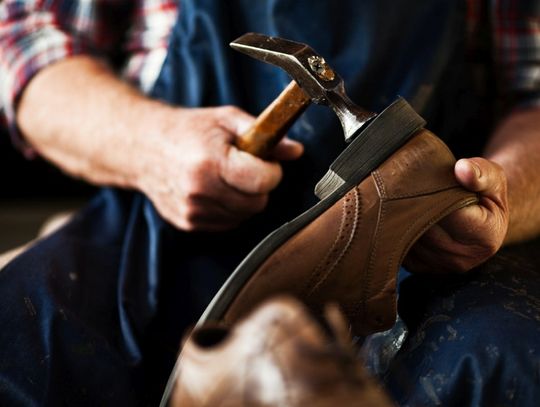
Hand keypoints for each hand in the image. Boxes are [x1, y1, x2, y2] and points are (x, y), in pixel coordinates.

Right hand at [135, 105, 303, 230]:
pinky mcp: (189, 223)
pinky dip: (229, 209)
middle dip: (259, 186)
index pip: (263, 181)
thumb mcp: (226, 120)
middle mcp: (200, 191)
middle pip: (257, 203)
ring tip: (227, 177)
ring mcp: (193, 211)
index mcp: (211, 162)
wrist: (143, 147)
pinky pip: (228, 223)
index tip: (266, 162)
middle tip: (245, 168)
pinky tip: (215, 190)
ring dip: (244, 199)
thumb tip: (296, 150)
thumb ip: (263, 134)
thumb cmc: (187, 130)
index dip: (272, 171)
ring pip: (244, 215)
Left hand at [404, 158, 508, 272]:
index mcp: (484, 237)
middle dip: (412, 203)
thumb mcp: (494, 178)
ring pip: (407, 237)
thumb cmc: (487, 194)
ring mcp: (439, 266)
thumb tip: (462, 168)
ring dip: (401, 216)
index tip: (424, 177)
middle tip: (403, 183)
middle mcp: (461, 258)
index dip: (433, 193)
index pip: (448, 213)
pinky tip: (400, 213)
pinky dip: (397, 229)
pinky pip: (399, 246)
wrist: (483, 220)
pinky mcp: (420, 267)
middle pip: (422, 227)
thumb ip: (481, 173)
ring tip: (400, 196)